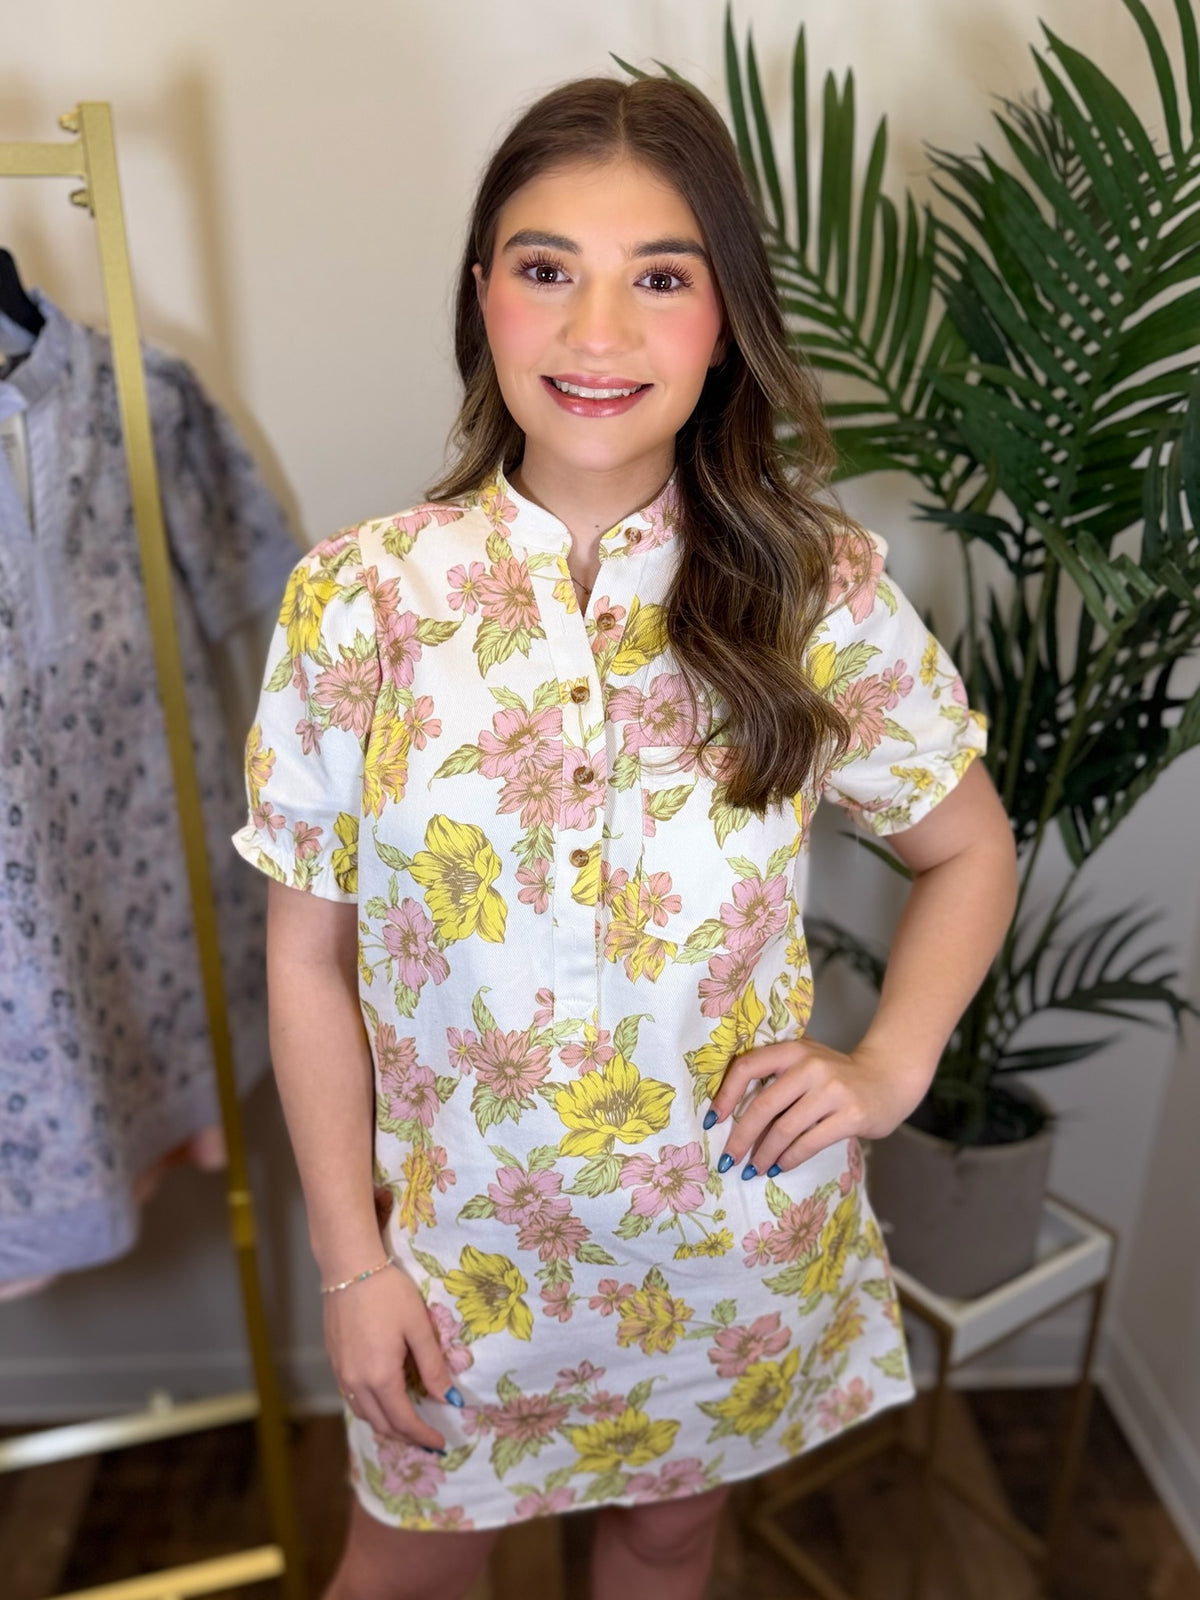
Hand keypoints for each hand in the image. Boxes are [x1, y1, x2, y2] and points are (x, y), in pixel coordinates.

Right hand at [323, 1260, 461, 1450]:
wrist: (348, 1267)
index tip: (441, 1444)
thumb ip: (433, 1367)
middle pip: (381, 1424)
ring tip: (408, 1426)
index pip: (404, 1421)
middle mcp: (356, 1382)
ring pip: (364, 1414)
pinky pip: (352, 1398)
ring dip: (386, 1426)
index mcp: (380, 1377)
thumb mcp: (418, 1327)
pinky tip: (383, 1401)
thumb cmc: (388, 1293)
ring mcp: (341, 1373)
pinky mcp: (334, 1361)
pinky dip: (370, 1410)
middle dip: (406, 1437)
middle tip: (428, 1441)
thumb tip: (449, 1400)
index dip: (423, 1436)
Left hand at [707, 1037, 930, 1176]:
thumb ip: (776, 1074)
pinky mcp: (851, 1115)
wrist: (889, 1078)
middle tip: (727, 1160)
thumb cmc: (837, 1074)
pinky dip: (789, 1159)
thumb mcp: (806, 1060)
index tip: (713, 1121)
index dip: (726, 1095)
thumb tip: (730, 1113)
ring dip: (764, 1154)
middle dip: (740, 1138)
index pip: (748, 1066)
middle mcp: (811, 1066)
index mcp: (794, 1049)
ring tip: (753, 1169)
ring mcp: (833, 1091)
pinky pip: (809, 1143)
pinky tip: (779, 1167)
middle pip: (763, 1106)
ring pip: (785, 1129)